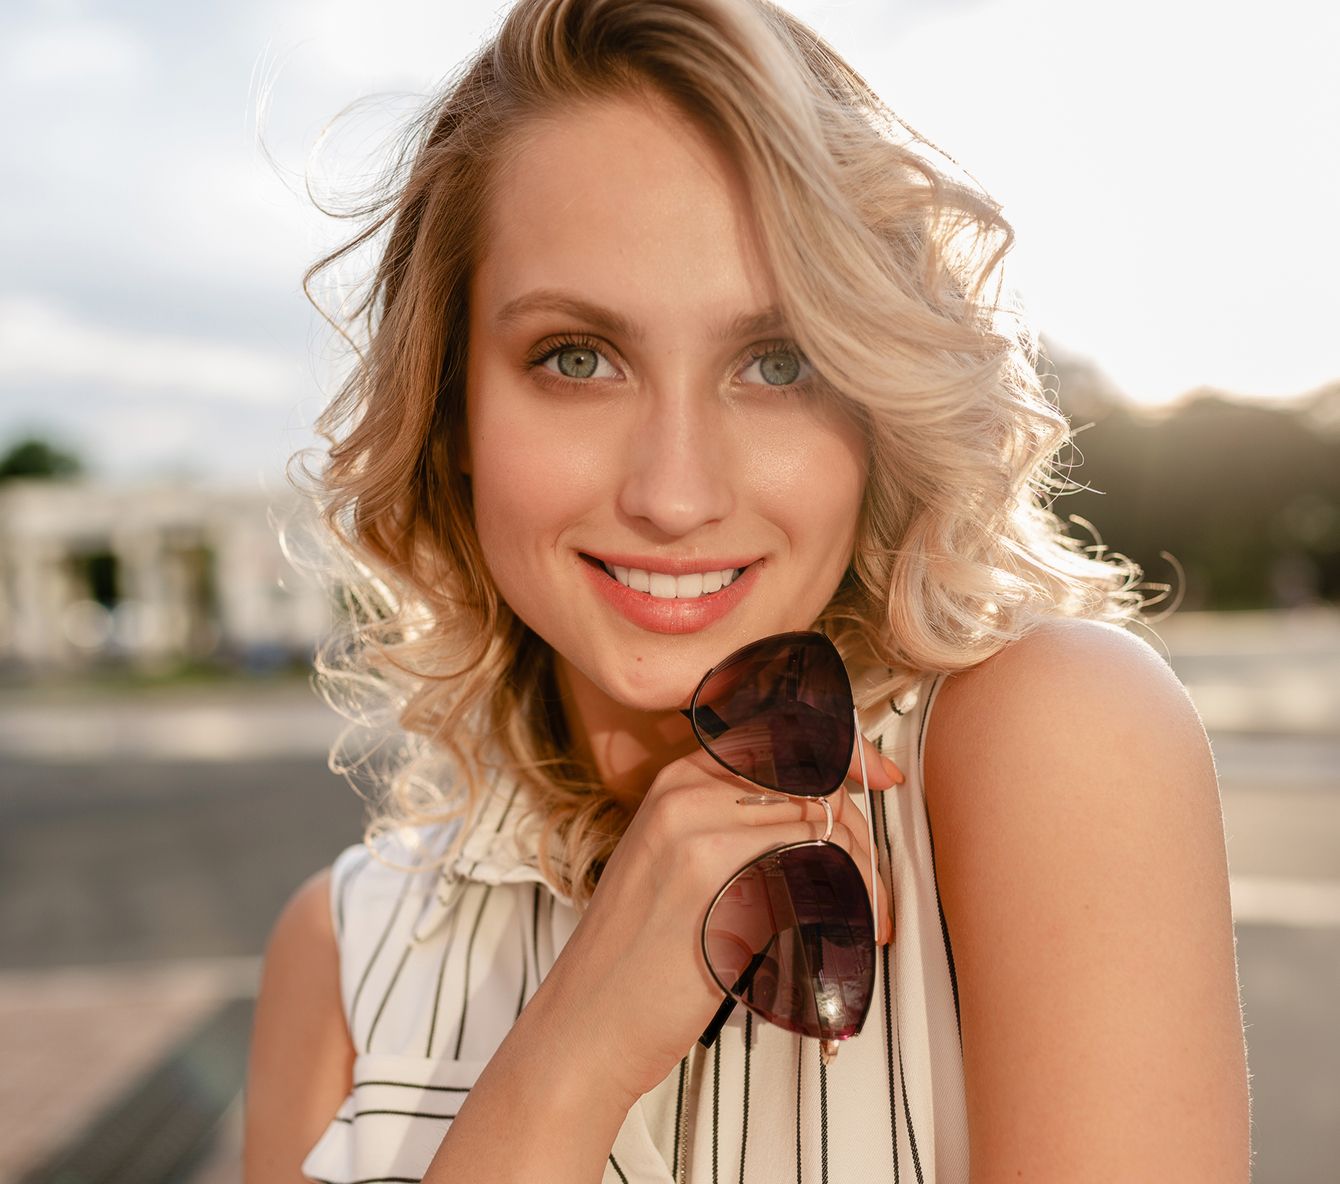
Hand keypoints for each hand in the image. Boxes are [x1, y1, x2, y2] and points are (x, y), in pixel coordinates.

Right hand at [532, 734, 903, 1103]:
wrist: (587, 1025)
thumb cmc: (634, 958)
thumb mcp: (673, 862)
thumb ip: (736, 824)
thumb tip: (823, 812)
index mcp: (677, 780)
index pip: (784, 740)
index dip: (845, 756)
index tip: (882, 779)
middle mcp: (687, 797)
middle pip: (814, 786)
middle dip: (860, 837)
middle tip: (873, 890)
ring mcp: (701, 837)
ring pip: (825, 830)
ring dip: (861, 879)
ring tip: (866, 921)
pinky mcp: (722, 888)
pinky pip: (816, 878)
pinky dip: (846, 909)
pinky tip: (842, 941)